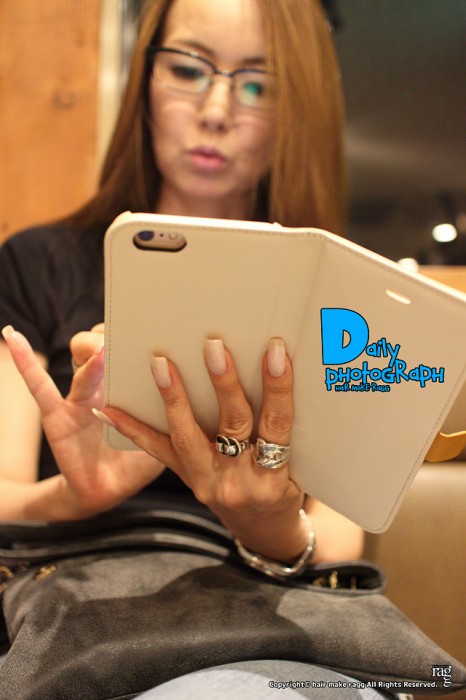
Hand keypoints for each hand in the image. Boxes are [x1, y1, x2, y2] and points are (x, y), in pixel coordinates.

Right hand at [1, 325, 164, 518]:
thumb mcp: (165, 433)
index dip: (139, 331)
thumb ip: (177, 411)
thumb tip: (209, 384)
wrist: (107, 492)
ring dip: (91, 348)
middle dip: (117, 334)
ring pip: (81, 360)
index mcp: (126, 384)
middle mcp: (102, 384)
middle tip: (133, 332)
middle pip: (105, 344)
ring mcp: (78, 397)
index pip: (130, 347)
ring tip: (104, 348)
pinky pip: (39, 385)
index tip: (158, 317)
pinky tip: (12, 335)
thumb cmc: (138, 460)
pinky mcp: (58, 415)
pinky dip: (25, 360)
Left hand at [96, 338, 310, 561]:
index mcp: (276, 475)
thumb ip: (283, 425)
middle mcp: (240, 482)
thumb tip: (279, 365)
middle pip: (233, 425)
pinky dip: (133, 429)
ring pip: (188, 437)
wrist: (263, 530)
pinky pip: (159, 454)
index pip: (278, 423)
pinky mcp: (187, 481)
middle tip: (214, 347)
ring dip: (174, 398)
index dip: (277, 387)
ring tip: (161, 364)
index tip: (276, 350)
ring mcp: (208, 483)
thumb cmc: (286, 487)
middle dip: (224, 384)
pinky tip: (108, 409)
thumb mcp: (298, 463)